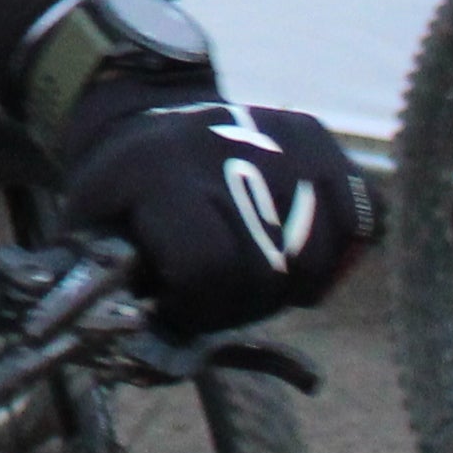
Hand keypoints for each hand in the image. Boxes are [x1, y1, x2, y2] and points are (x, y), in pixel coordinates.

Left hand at [57, 72, 371, 332]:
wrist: (144, 113)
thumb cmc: (119, 193)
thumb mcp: (90, 231)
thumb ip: (110, 288)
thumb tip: (151, 339)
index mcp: (159, 173)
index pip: (207, 267)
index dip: (196, 306)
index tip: (176, 307)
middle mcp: (225, 147)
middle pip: (269, 272)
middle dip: (243, 305)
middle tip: (216, 296)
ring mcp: (279, 138)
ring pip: (319, 257)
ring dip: (290, 285)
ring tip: (252, 269)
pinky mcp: (316, 136)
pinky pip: (362, 218)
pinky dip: (337, 250)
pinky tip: (297, 246)